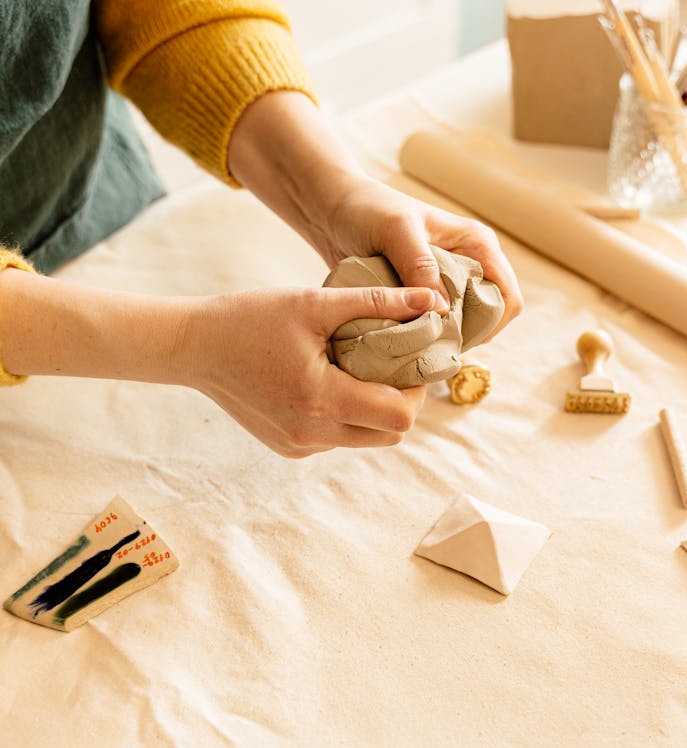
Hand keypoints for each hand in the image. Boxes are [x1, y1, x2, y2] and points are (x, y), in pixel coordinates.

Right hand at [183, 284, 444, 456]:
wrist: (193, 347)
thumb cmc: (251, 317)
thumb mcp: (316, 302)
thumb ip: (380, 302)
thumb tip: (433, 300)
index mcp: (322, 400)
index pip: (400, 415)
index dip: (417, 388)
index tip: (412, 356)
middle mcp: (313, 434)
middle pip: (389, 434)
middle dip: (401, 401)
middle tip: (394, 362)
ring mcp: (299, 446)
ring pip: (364, 439)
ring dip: (374, 409)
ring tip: (362, 367)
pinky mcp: (289, 447)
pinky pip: (336, 438)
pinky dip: (346, 414)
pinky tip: (333, 380)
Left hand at [329, 179, 522, 336]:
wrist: (334, 209)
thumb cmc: (367, 209)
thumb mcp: (396, 232)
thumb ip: (419, 266)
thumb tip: (443, 309)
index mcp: (477, 245)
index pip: (507, 298)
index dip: (490, 325)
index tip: (453, 337)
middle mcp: (469, 265)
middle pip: (488, 319)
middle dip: (465, 337)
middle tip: (429, 346)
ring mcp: (447, 282)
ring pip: (463, 327)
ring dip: (443, 340)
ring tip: (415, 345)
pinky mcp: (424, 295)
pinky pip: (437, 326)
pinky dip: (425, 337)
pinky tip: (403, 341)